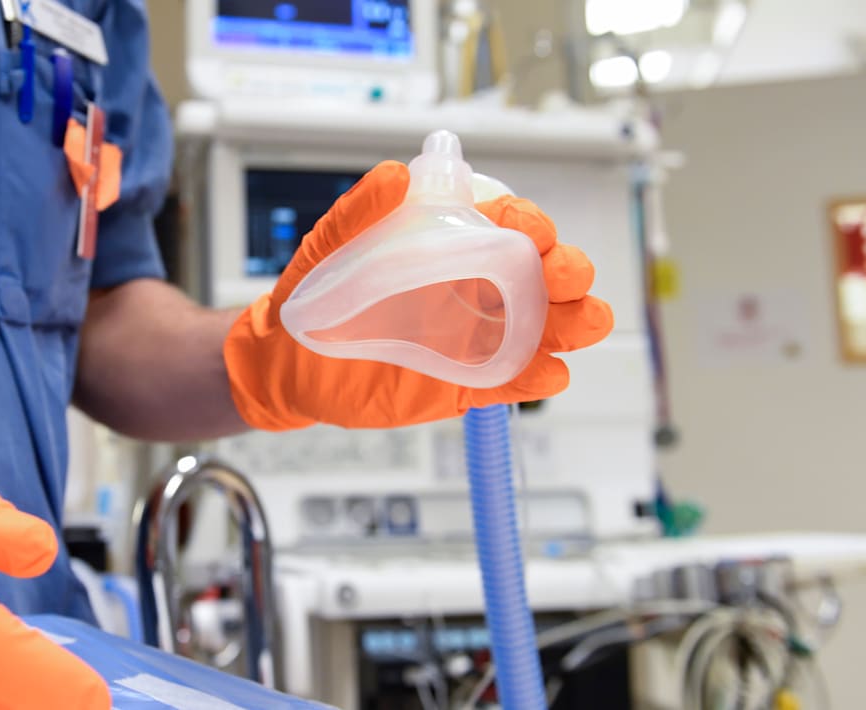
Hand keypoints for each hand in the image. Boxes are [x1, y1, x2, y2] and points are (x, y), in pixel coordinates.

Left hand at [224, 160, 613, 429]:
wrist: (288, 359)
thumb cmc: (315, 291)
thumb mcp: (331, 245)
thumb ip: (362, 211)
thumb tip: (396, 176)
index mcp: (456, 240)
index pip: (511, 222)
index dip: (530, 222)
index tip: (530, 228)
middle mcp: (479, 283)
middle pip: (548, 272)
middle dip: (568, 269)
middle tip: (562, 274)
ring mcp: (481, 334)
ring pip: (550, 325)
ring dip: (573, 320)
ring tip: (577, 323)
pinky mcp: (471, 382)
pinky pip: (519, 379)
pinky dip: (540, 376)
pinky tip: (546, 372)